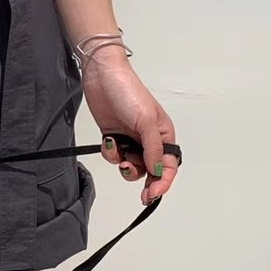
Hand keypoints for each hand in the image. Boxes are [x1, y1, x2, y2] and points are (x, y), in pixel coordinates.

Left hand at [79, 47, 179, 204]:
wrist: (102, 76)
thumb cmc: (129, 92)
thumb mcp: (146, 121)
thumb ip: (153, 149)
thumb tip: (158, 170)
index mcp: (163, 134)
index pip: (168, 165)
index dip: (164, 182)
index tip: (154, 193)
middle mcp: (148, 139)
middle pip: (150, 170)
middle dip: (145, 180)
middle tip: (141, 194)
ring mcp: (130, 138)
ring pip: (131, 165)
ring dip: (124, 165)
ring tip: (120, 155)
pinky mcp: (113, 136)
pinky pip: (114, 155)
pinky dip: (111, 152)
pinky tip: (109, 140)